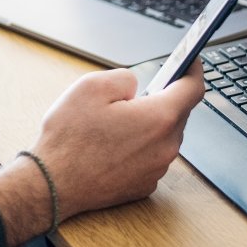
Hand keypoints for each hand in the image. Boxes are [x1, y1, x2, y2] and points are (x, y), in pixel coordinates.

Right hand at [0, 63, 206, 246]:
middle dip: (163, 99)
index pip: (193, 88)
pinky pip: (152, 157)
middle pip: (179, 113)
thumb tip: (137, 85)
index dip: (194, 69)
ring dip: (149, 125)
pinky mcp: (144, 185)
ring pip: (164, 136)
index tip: (191, 61)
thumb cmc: (69, 138)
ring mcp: (156, 169)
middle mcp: (165, 147)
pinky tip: (114, 145)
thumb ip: (125, 77)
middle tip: (138, 93)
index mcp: (159, 118)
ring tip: (117, 121)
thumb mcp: (91, 87)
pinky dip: (140, 147)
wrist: (52, 186)